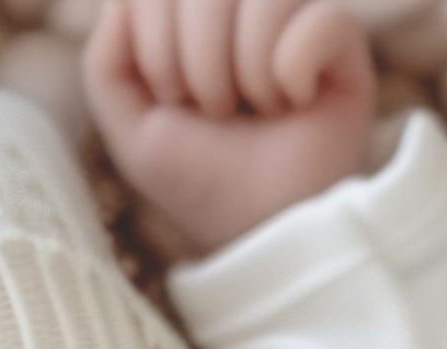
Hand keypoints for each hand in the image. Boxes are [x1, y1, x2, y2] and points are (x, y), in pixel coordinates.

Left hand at [82, 0, 377, 257]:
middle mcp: (241, 6)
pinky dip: (294, 71)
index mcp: (190, 20)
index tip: (176, 101)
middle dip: (199, 66)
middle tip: (220, 112)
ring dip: (246, 73)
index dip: (157, 49)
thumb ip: (107, 63)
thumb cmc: (203, 180)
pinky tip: (298, 99)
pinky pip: (317, 16)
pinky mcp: (340, 32)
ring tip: (260, 110)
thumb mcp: (133, 132)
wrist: (265, 228)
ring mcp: (292, 12)